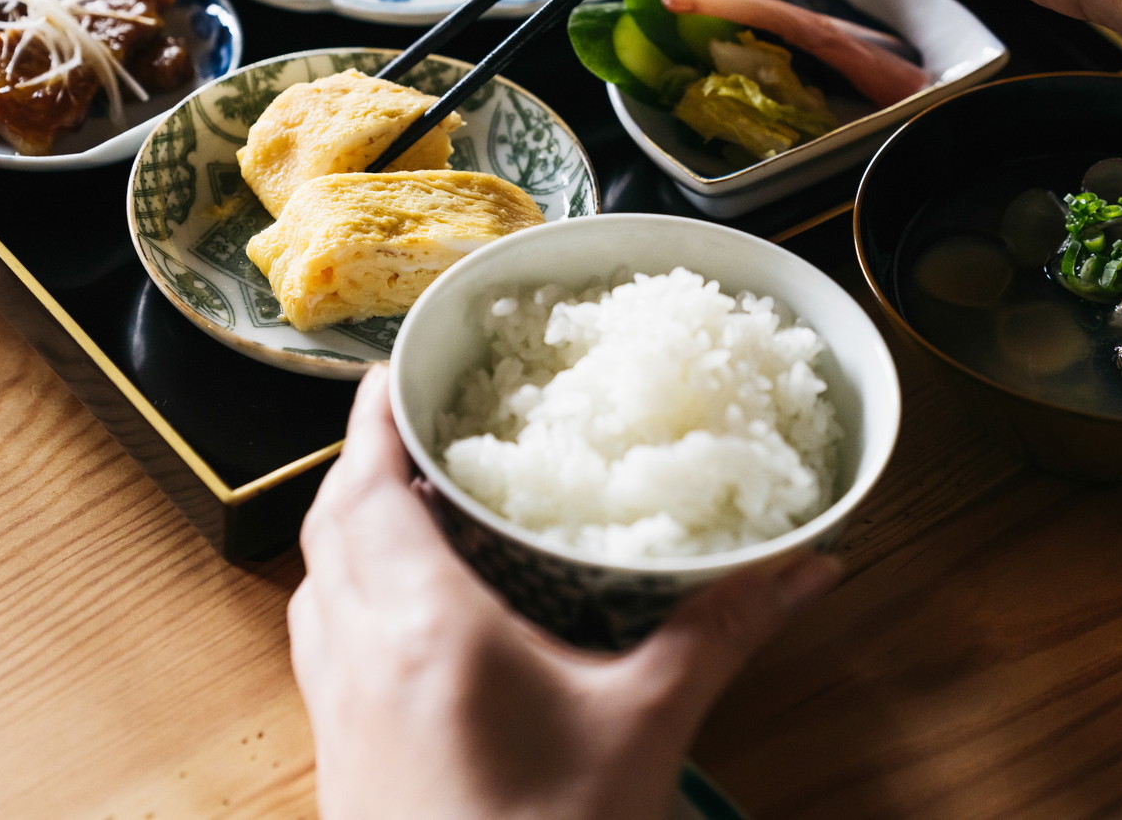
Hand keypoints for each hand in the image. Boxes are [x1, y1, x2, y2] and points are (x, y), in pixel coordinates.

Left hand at [289, 366, 842, 819]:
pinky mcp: (339, 754)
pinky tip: (408, 610)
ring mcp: (338, 708)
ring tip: (410, 499)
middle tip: (418, 423)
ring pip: (316, 582)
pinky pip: (322, 639)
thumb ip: (721, 632)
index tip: (397, 366)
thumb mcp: (649, 726)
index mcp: (424, 626)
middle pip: (330, 521)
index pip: (367, 485)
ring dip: (348, 525)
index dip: (372, 414)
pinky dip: (348, 592)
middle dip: (363, 458)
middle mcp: (359, 655)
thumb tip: (806, 568)